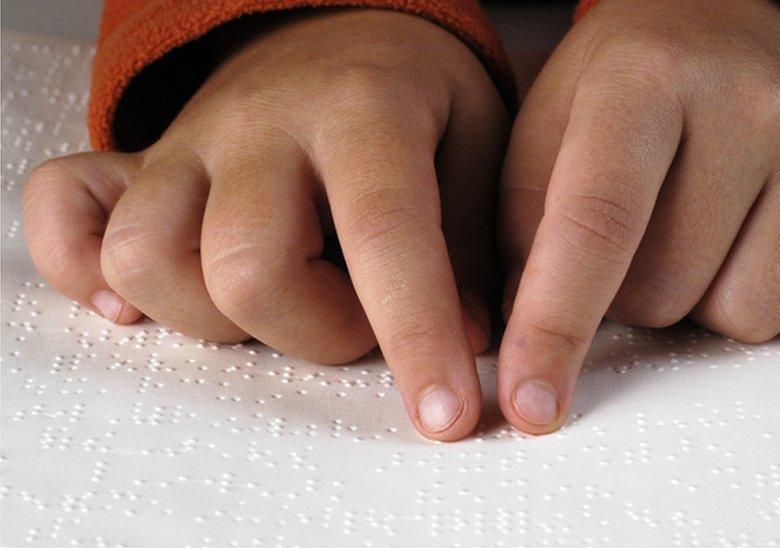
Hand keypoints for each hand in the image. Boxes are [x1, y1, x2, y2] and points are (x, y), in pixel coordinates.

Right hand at [21, 9, 508, 440]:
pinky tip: (147, 298)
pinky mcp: (142, 161)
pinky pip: (65, 210)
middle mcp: (260, 125)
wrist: (343, 24)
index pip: (382, 235)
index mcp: (363, 109)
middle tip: (362, 320)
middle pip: (247, 269)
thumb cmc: (418, 93)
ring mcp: (189, 143)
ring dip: (217, 320)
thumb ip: (474, 245)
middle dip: (317, 334)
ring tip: (279, 303)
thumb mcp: (479, 144)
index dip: (416, 337)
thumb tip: (467, 344)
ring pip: (146, 259)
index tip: (446, 415)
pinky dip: (84, 268)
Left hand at [497, 0, 779, 433]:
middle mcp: (749, 99)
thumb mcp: (548, 131)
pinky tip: (771, 237)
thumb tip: (520, 351)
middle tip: (647, 232)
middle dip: (635, 295)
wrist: (734, 24)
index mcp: (643, 78)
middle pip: (668, 294)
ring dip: (711, 302)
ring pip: (751, 316)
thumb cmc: (630, 89)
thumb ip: (523, 233)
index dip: (554, 327)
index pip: (595, 225)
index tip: (530, 404)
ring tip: (708, 231)